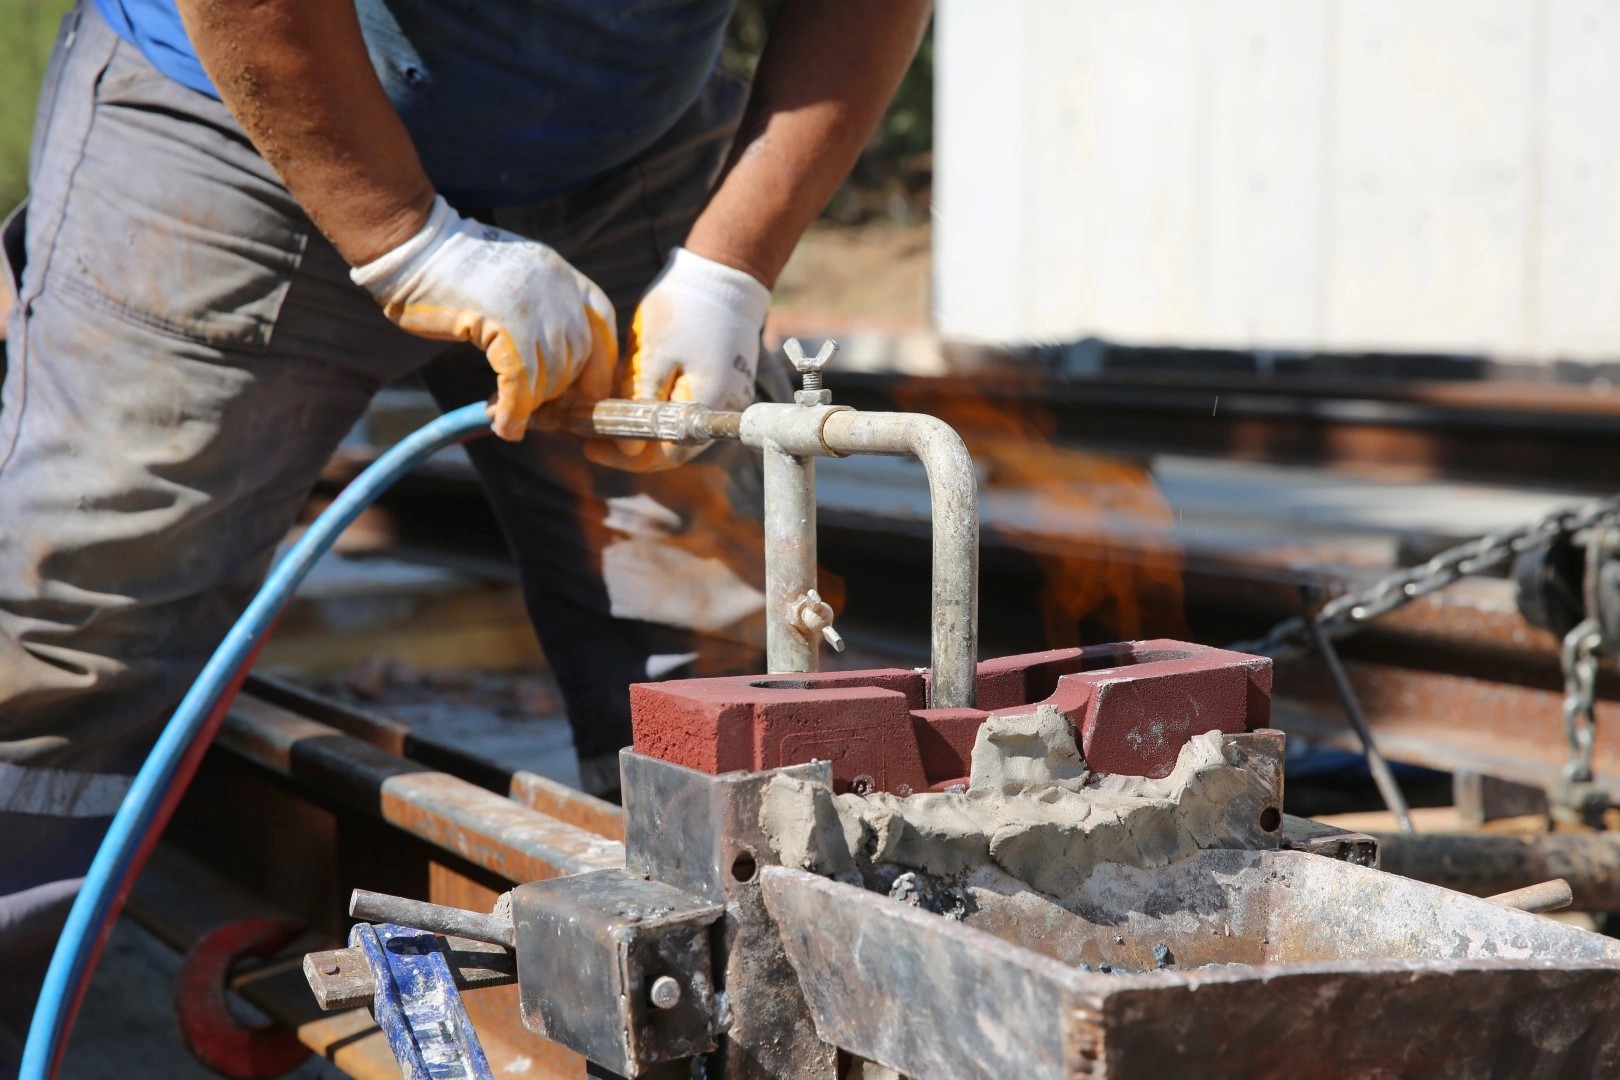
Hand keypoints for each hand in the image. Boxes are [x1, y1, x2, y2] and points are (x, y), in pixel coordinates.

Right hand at [350, 195, 616, 439]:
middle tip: (531, 408)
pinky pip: (521, 384)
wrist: (416, 247)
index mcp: (564, 276)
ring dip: (530, 406)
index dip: (598, 365)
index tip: (583, 391)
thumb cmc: (455, 271)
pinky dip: (513, 413)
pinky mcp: (507, 327)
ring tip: (506, 416)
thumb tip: (552, 366)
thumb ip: (542, 312)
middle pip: (577, 358)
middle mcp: (559, 290)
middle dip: (556, 391)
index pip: (603, 327)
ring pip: (550, 376)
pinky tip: (502, 425)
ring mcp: (536, 308)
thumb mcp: (517, 280)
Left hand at [584, 247, 769, 471]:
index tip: (591, 445)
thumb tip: (629, 450)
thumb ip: (642, 403)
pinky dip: (660, 409)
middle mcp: (723, 409)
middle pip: (672, 446)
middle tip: (592, 434)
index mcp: (707, 404)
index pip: (665, 455)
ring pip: (678, 429)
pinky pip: (687, 409)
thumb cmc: (685, 309)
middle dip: (631, 444)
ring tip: (607, 416)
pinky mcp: (724, 384)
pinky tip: (633, 397)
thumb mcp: (653, 354)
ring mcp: (727, 398)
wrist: (724, 274)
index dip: (626, 456)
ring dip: (644, 428)